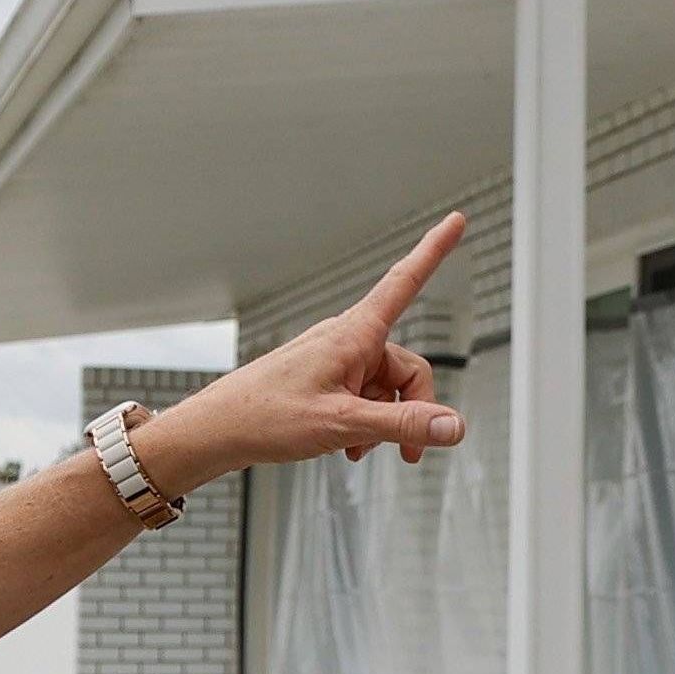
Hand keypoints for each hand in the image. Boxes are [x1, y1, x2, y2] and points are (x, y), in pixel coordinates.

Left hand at [157, 216, 469, 476]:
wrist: (217, 431)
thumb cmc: (266, 417)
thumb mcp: (344, 424)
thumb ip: (404, 424)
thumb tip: (454, 426)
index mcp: (353, 334)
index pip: (404, 282)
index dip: (434, 251)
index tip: (457, 220)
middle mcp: (348, 340)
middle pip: (407, 367)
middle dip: (413, 410)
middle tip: (409, 453)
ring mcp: (336, 360)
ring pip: (385, 388)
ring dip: (383, 422)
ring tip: (358, 449)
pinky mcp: (325, 379)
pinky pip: (363, 397)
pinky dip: (365, 423)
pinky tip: (348, 446)